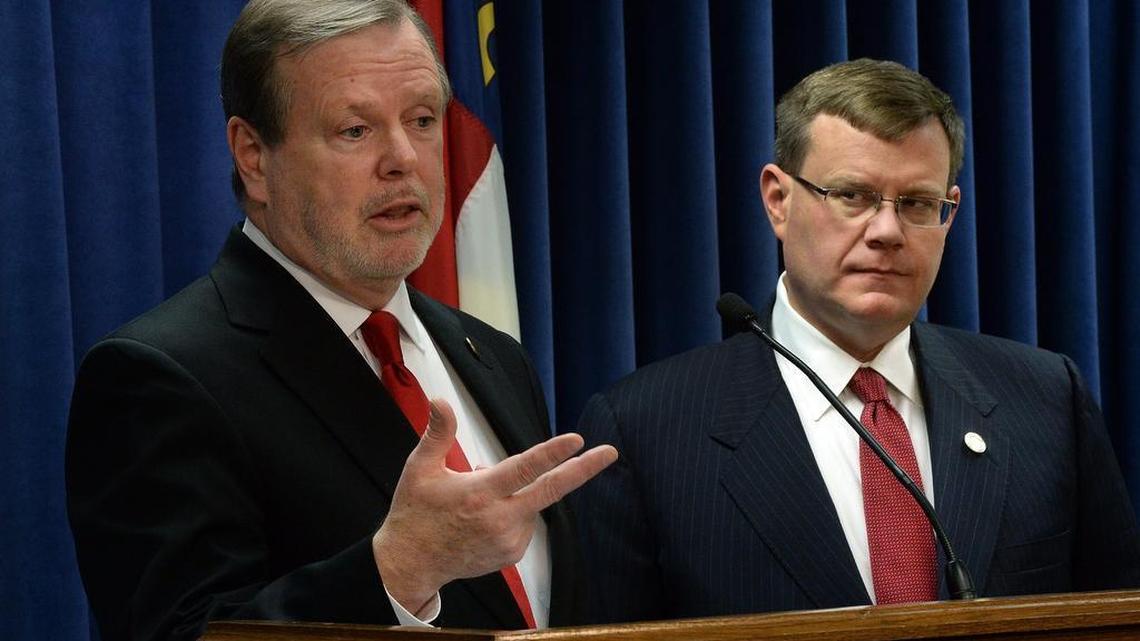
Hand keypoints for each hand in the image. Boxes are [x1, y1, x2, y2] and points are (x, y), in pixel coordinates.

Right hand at [372, 398, 617, 614]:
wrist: (411, 564)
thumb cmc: (415, 512)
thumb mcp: (420, 469)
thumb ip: (437, 433)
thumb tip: (439, 399)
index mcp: (479, 494)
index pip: (524, 469)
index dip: (552, 453)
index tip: (577, 440)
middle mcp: (499, 519)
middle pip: (551, 490)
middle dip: (584, 469)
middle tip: (610, 452)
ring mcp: (508, 540)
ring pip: (530, 503)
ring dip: (515, 493)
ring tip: (475, 501)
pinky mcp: (511, 555)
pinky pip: (523, 523)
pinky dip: (512, 513)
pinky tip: (483, 519)